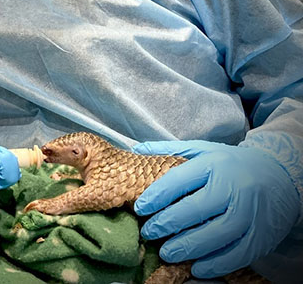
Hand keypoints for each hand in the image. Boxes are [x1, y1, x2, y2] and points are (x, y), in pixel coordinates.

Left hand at [132, 140, 298, 278]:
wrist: (279, 175)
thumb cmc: (231, 163)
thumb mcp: (202, 149)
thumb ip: (169, 150)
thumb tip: (137, 150)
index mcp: (212, 164)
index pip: (179, 180)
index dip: (157, 196)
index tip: (140, 208)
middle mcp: (231, 187)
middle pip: (196, 209)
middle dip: (168, 223)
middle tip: (148, 232)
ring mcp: (248, 212)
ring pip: (217, 234)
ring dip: (189, 246)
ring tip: (166, 252)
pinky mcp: (261, 234)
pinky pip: (238, 253)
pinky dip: (216, 264)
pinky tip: (196, 267)